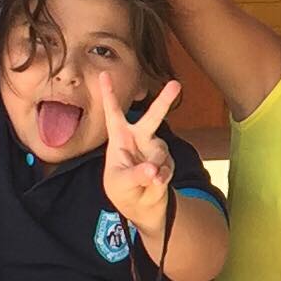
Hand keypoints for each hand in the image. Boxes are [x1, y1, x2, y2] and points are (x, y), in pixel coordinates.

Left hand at [94, 70, 183, 238]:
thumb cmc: (122, 190)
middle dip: (164, 101)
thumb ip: (137, 175)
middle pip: (152, 117)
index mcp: (120, 139)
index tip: (104, 73)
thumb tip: (153, 169)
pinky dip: (162, 178)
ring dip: (157, 169)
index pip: (113, 114)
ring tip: (148, 182)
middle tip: (176, 84)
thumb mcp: (122, 183)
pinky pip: (168, 167)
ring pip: (161, 153)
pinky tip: (155, 184)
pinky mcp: (167, 160)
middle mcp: (139, 138)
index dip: (109, 94)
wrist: (142, 206)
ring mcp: (155, 148)